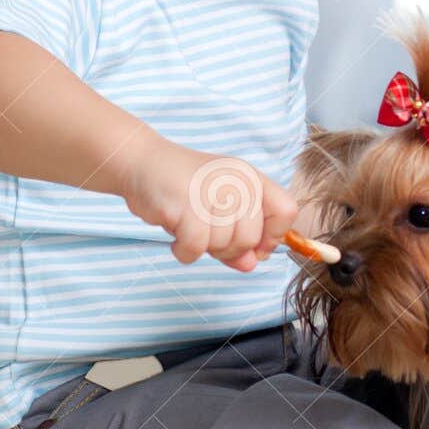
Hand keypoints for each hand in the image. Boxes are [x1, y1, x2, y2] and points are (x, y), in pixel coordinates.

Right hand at [121, 137, 297, 272]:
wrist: (141, 163)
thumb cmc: (183, 189)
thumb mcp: (218, 210)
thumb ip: (238, 238)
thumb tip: (250, 265)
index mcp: (251, 177)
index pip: (286, 211)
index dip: (272, 237)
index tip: (253, 246)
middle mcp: (237, 180)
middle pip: (251, 238)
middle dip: (229, 250)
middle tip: (206, 236)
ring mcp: (211, 191)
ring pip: (223, 245)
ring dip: (203, 249)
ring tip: (187, 229)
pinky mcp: (186, 204)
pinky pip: (196, 248)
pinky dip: (184, 252)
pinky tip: (176, 239)